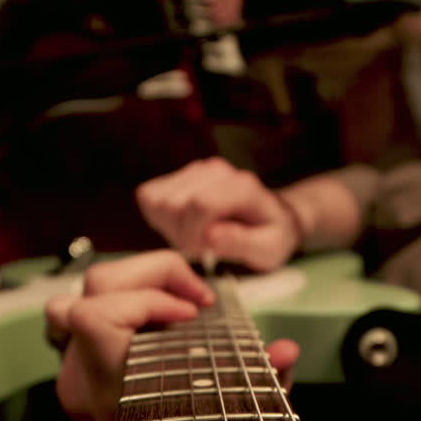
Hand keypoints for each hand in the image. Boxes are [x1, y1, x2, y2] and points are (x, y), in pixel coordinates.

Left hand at [44, 250, 298, 420]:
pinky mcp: (77, 377)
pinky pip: (82, 323)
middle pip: (91, 289)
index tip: (194, 315)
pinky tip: (163, 324)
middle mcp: (82, 381)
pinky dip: (122, 309)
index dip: (147, 298)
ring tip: (175, 301)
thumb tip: (285, 350)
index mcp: (111, 393)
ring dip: (130, 286)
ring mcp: (74, 378)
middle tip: (198, 299)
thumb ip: (264, 382)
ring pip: (74, 298)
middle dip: (151, 274)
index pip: (94, 317)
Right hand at [136, 157, 299, 271]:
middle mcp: (216, 171)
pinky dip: (160, 217)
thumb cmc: (270, 235)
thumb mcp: (268, 249)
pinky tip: (183, 226)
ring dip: (169, 227)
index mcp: (243, 187)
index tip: (206, 250)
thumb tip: (210, 236)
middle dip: (181, 235)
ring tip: (194, 236)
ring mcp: (196, 170)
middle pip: (173, 204)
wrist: (270, 216)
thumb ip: (242, 243)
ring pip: (157, 200)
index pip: (199, 205)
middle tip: (202, 246)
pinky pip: (149, 196)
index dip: (194, 236)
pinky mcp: (179, 176)